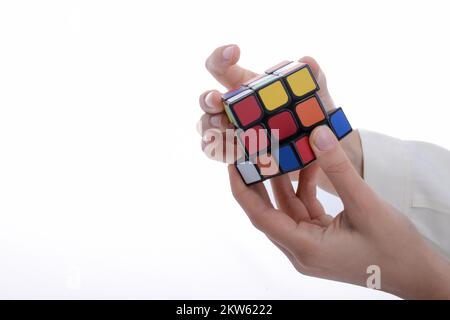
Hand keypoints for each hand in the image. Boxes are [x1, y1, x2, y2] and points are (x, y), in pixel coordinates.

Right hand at [198, 44, 362, 192]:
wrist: (317, 150)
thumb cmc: (309, 117)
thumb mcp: (314, 97)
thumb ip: (313, 78)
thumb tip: (307, 61)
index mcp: (245, 88)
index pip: (221, 68)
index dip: (221, 57)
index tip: (235, 51)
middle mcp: (231, 109)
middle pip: (207, 101)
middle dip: (208, 99)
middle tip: (218, 100)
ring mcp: (229, 133)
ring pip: (206, 128)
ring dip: (211, 128)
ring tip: (227, 131)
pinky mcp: (234, 156)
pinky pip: (217, 153)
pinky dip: (222, 151)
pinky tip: (236, 153)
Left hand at [229, 125, 449, 298]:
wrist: (416, 273)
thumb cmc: (393, 248)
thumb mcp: (365, 205)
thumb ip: (338, 170)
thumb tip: (318, 134)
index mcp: (304, 248)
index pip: (260, 216)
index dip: (243, 189)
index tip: (233, 163)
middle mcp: (300, 250)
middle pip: (269, 211)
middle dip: (260, 180)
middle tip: (251, 151)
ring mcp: (310, 245)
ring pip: (288, 208)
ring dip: (287, 180)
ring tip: (284, 150)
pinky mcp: (320, 239)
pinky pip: (304, 210)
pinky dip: (305, 188)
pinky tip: (311, 165)